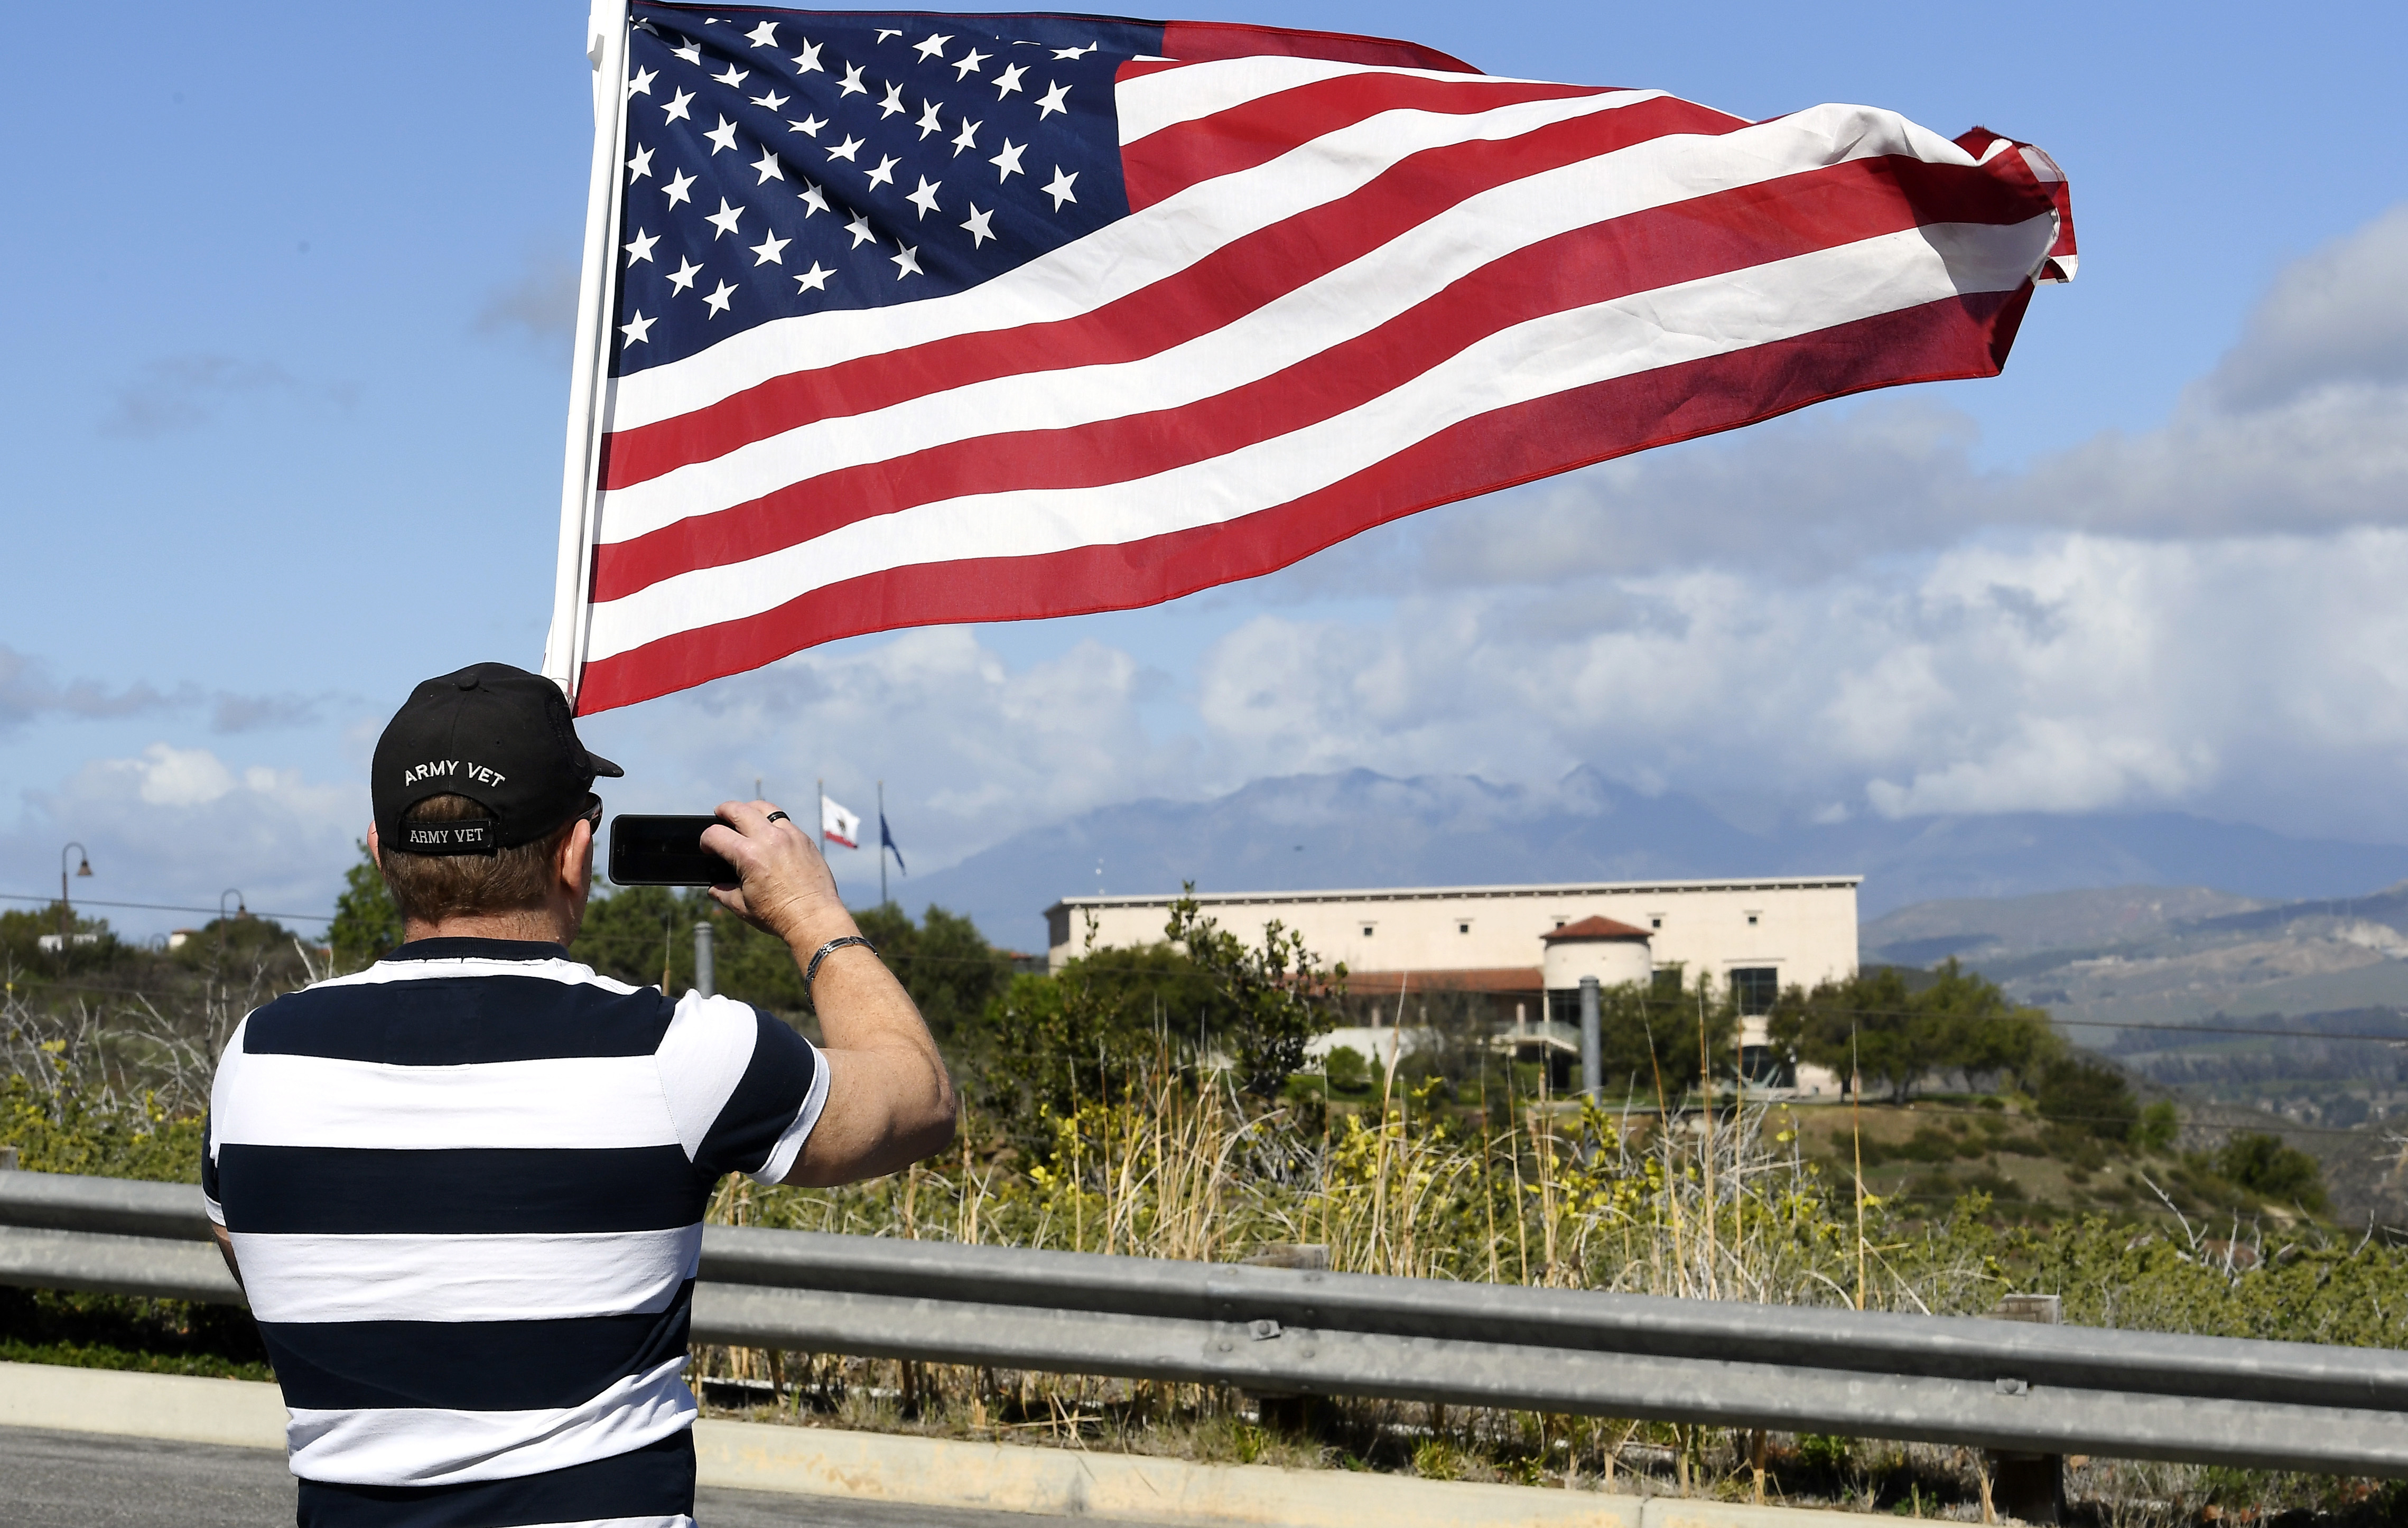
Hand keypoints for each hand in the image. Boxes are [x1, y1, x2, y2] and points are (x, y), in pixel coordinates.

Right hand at [700, 801, 858, 952]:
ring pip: (765, 808)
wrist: (814, 918)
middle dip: (723, 810)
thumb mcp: (742, 907)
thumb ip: (723, 893)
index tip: (707, 847)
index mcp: (748, 855)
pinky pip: (784, 821)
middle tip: (719, 814)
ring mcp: (789, 835)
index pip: (716, 834)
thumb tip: (714, 887)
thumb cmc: (778, 915)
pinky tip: (768, 833)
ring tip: (744, 816)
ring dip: (750, 809)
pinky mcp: (804, 839)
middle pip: (738, 809)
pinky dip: (772, 822)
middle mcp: (768, 839)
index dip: (705, 840)